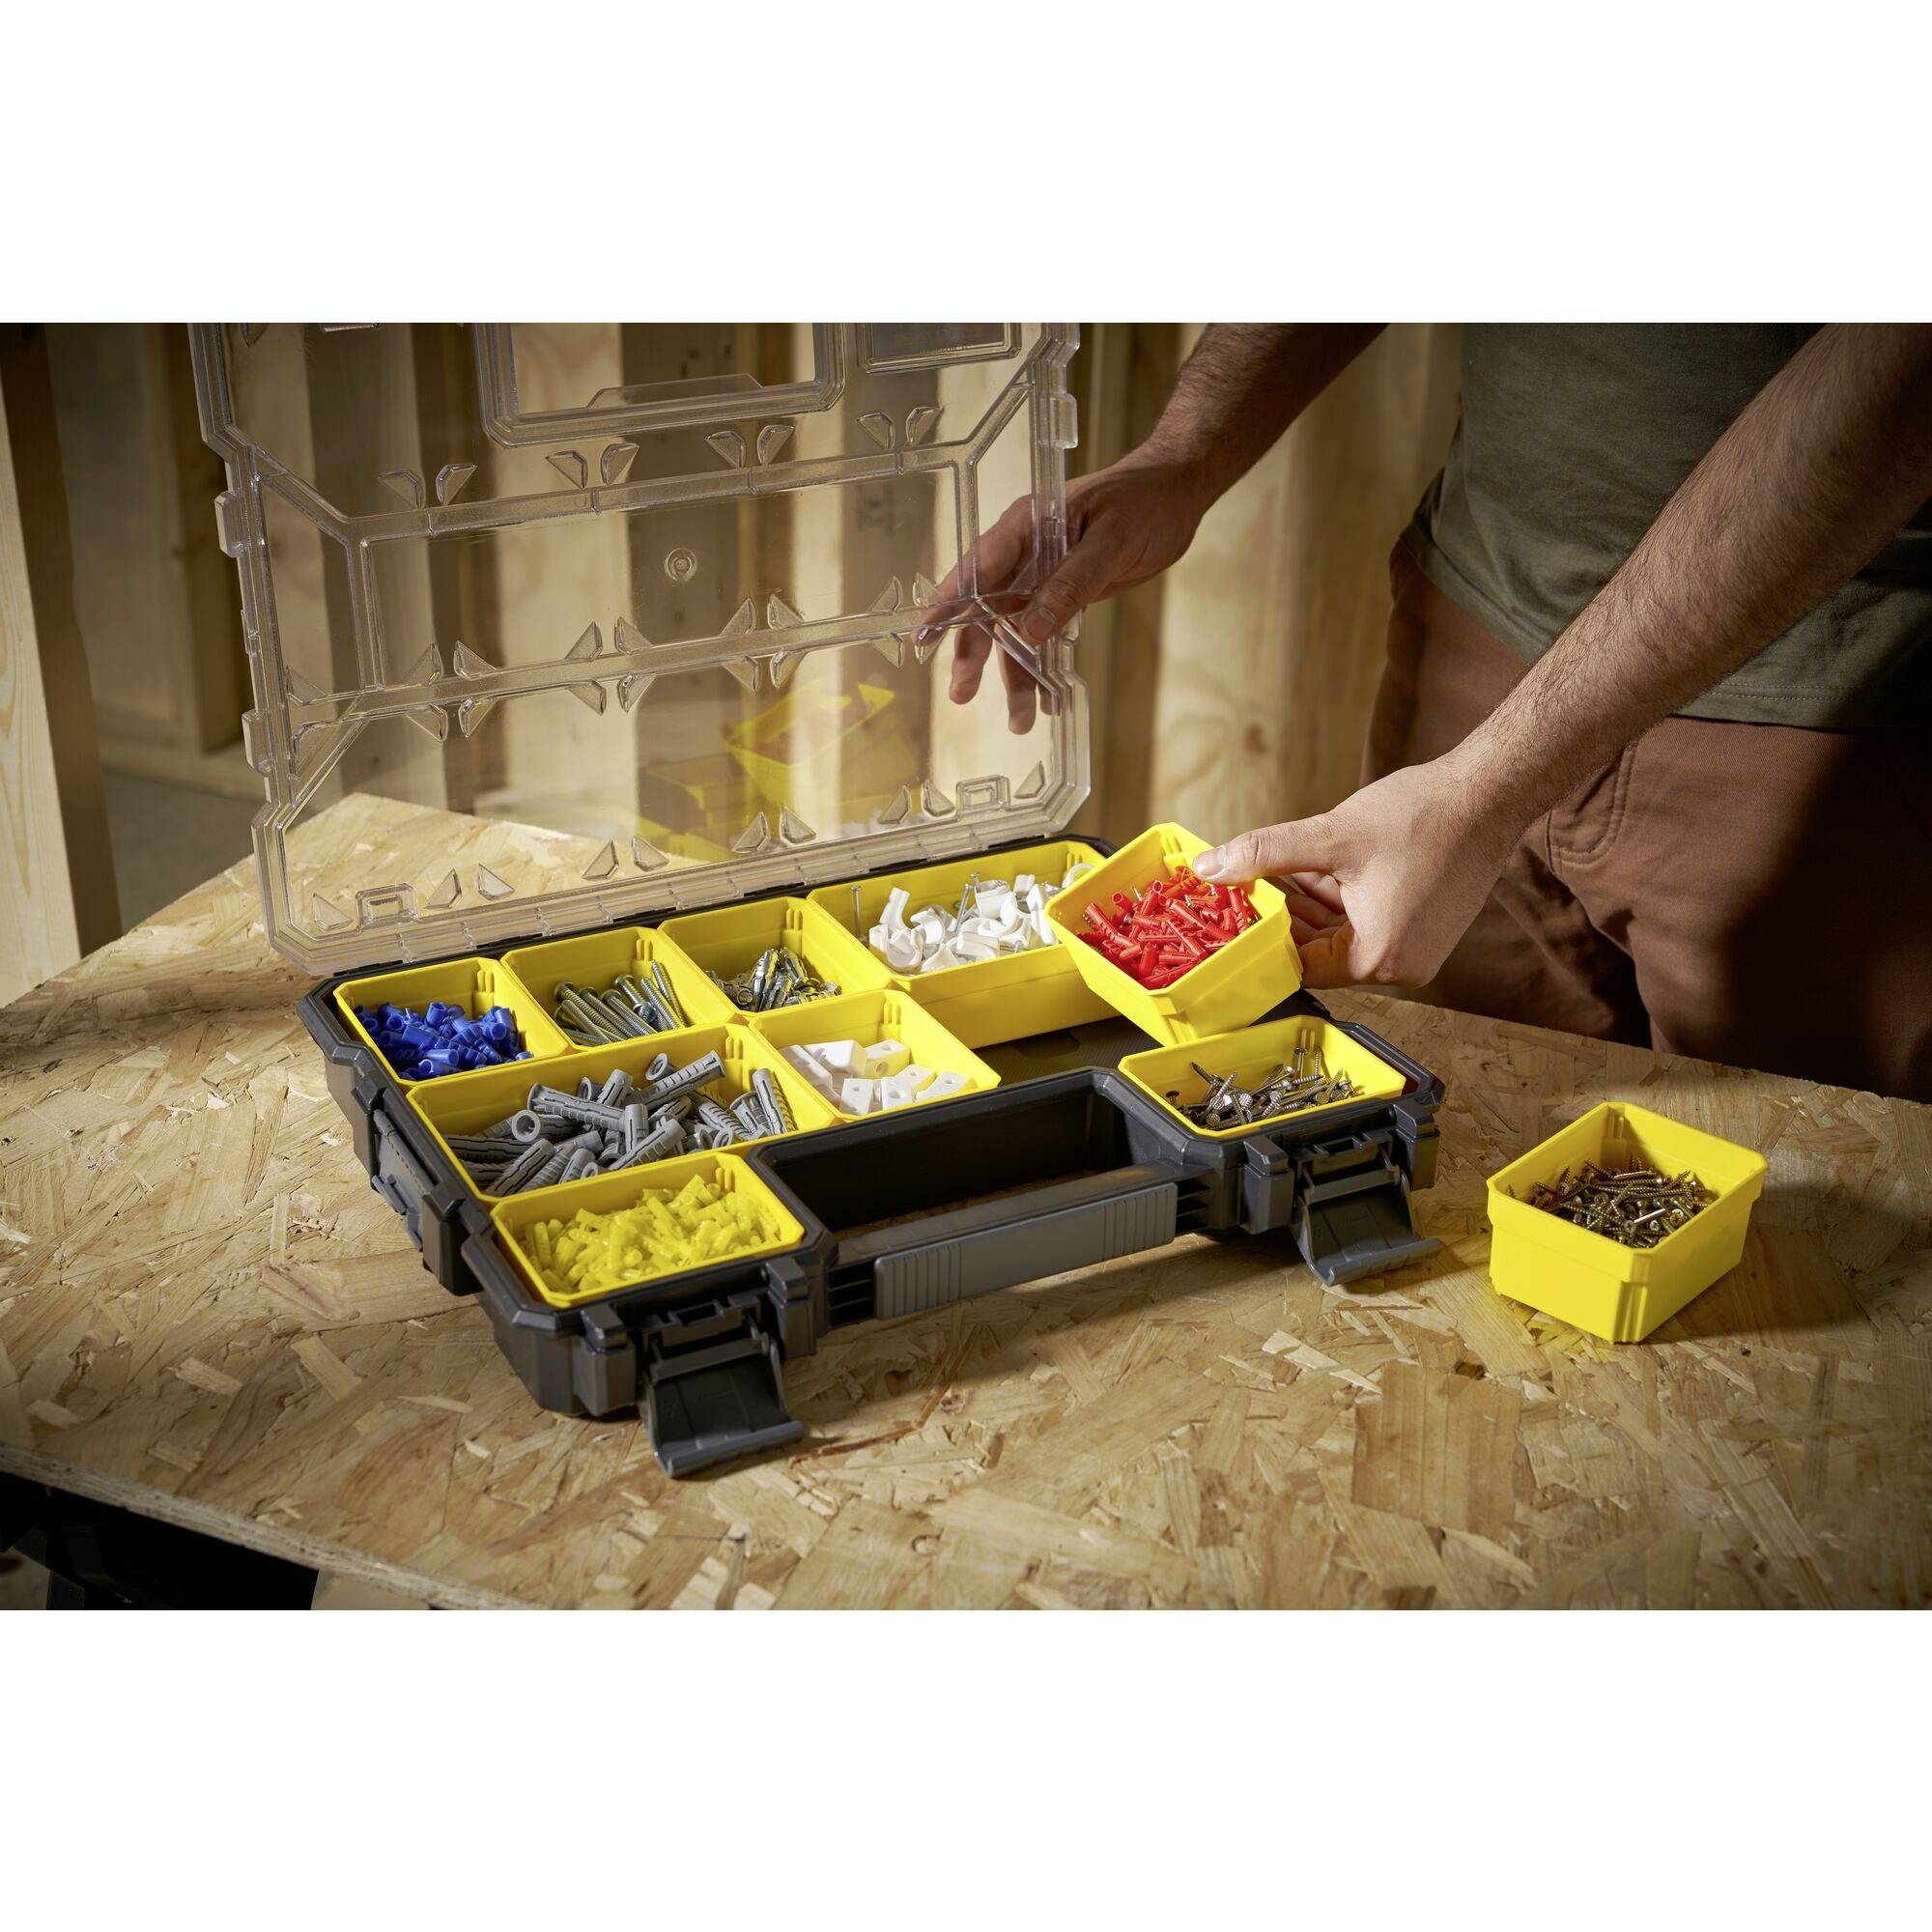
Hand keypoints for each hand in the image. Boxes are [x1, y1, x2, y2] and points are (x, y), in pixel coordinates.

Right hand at [920, 452, 1210, 731]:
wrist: (1177, 492)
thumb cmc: (1143, 502)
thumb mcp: (1110, 542)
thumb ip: (1071, 584)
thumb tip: (1029, 631)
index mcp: (1025, 526)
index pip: (977, 568)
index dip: (948, 604)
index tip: (924, 636)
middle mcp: (1026, 552)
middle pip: (987, 608)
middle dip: (974, 652)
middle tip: (961, 694)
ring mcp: (1044, 574)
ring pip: (1017, 629)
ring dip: (1016, 674)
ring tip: (1019, 721)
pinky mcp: (1066, 592)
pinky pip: (1046, 633)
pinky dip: (1045, 665)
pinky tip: (1048, 699)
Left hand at [1192, 755, 1522, 988]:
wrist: (1489, 793)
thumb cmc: (1423, 817)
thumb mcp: (1329, 836)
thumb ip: (1264, 854)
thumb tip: (1213, 865)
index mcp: (1378, 959)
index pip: (1300, 965)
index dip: (1261, 937)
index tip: (1230, 916)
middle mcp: (1400, 968)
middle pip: (1319, 951)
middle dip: (1282, 916)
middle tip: (1242, 887)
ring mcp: (1415, 950)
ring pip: (1339, 934)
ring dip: (1307, 904)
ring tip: (1271, 870)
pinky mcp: (1422, 929)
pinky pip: (1364, 922)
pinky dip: (1337, 899)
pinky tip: (1310, 867)